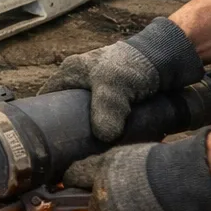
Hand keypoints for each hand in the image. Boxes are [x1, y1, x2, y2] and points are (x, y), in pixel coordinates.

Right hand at [40, 17, 202, 141]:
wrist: (169, 58)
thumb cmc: (134, 63)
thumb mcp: (114, 85)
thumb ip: (107, 109)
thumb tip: (104, 137)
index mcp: (70, 73)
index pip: (46, 98)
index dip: (42, 118)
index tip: (46, 140)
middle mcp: (82, 82)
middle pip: (67, 111)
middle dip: (70, 130)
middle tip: (74, 151)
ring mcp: (101, 93)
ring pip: (89, 118)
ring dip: (93, 133)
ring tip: (95, 152)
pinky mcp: (119, 102)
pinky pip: (108, 120)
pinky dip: (110, 132)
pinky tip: (114, 145)